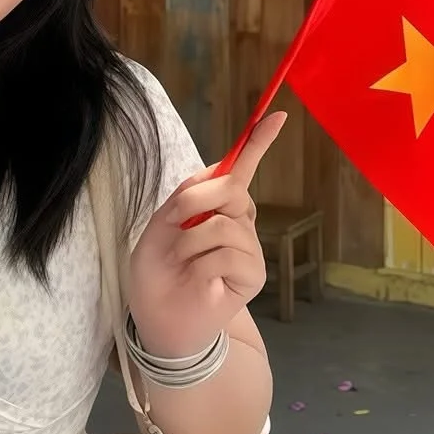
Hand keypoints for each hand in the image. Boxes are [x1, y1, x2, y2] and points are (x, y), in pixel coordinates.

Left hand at [125, 112, 288, 358]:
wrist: (158, 319)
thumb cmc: (157, 273)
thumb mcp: (160, 226)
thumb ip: (187, 195)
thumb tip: (221, 168)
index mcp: (215, 206)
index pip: (240, 169)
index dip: (257, 142)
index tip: (277, 115)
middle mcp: (238, 222)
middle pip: (229, 188)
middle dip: (193, 202)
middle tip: (174, 227)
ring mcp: (248, 248)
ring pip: (223, 223)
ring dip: (189, 243)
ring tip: (182, 263)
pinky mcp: (252, 274)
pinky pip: (226, 253)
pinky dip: (200, 265)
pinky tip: (197, 281)